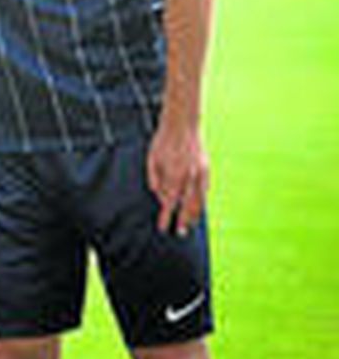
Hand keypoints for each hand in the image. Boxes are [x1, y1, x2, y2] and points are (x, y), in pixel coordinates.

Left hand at [146, 120, 209, 235]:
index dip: (166, 216)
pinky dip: (202, 200)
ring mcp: (200, 172)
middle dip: (183, 220)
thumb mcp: (151, 158)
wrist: (182, 124)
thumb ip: (154, 178)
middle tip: (180, 233)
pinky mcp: (206, 168)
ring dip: (195, 214)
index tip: (163, 227)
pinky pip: (205, 189)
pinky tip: (200, 208)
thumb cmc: (163, 141)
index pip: (170, 201)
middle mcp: (189, 176)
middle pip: (187, 204)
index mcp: (174, 173)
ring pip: (199, 199)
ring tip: (192, 225)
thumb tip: (158, 195)